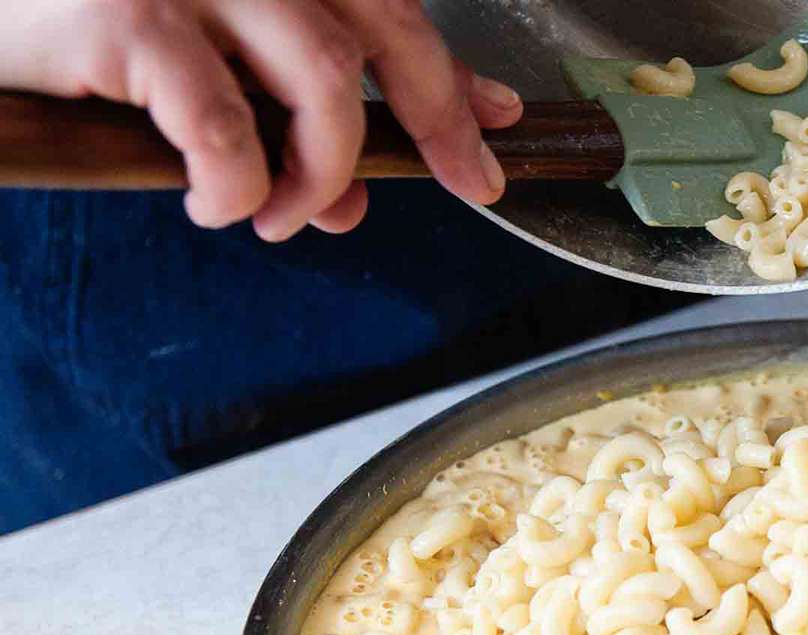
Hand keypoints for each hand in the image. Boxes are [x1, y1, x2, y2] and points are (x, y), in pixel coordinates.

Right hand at [0, 0, 522, 238]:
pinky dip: (236, 187)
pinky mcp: (124, 18)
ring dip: (321, 173)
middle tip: (451, 183)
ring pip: (325, 80)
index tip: (489, 141)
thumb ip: (293, 101)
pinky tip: (213, 202)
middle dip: (432, 122)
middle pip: (377, 34)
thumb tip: (360, 192)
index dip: (449, 83)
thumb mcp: (214, 52)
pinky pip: (223, 128)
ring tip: (281, 215)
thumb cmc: (94, 24)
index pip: (389, 9)